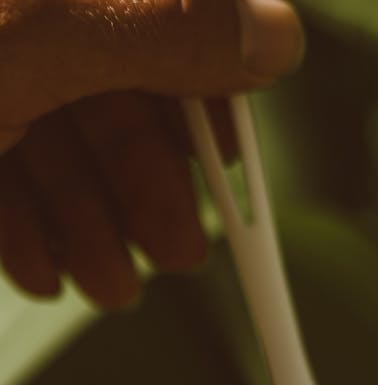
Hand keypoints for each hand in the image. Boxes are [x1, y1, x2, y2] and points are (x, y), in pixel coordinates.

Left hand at [0, 1, 303, 305]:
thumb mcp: (37, 37)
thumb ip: (160, 29)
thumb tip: (272, 35)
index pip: (165, 14)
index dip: (206, 92)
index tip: (231, 159)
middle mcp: (24, 11)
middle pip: (112, 91)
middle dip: (148, 189)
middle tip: (176, 252)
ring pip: (58, 141)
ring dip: (93, 227)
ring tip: (108, 285)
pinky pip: (3, 171)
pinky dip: (29, 229)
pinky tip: (45, 270)